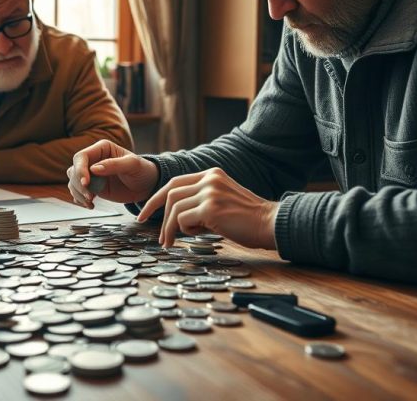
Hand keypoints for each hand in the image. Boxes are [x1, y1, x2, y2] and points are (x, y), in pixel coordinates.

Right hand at [66, 140, 158, 207]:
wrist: (146, 185)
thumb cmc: (142, 170)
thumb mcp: (132, 165)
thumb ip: (114, 165)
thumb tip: (93, 169)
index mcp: (102, 148)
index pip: (81, 157)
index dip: (80, 170)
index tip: (86, 183)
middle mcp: (93, 160)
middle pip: (74, 170)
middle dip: (78, 185)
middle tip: (90, 196)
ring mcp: (91, 174)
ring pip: (73, 182)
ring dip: (78, 194)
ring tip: (91, 202)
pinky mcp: (92, 187)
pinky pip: (78, 192)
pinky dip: (80, 200)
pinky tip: (91, 205)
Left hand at [136, 167, 277, 248]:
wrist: (270, 224)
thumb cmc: (247, 220)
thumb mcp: (222, 201)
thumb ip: (201, 201)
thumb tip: (176, 217)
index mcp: (212, 174)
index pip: (175, 182)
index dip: (157, 197)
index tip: (145, 212)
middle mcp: (209, 179)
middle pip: (170, 193)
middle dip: (155, 212)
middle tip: (152, 231)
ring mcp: (210, 192)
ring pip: (174, 207)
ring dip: (169, 228)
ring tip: (170, 242)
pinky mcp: (211, 208)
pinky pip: (182, 219)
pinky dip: (183, 230)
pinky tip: (195, 236)